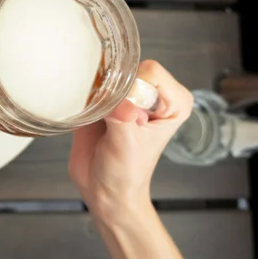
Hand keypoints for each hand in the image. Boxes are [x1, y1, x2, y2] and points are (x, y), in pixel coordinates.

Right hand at [69, 61, 193, 221]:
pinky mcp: (105, 100)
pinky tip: (87, 114)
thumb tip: (115, 98)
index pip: (151, 72)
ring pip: (107, 72)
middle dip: (112, 88)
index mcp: (173, 102)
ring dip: (96, 90)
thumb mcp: (128, 145)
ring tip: (98, 119)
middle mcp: (153, 95)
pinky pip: (91, 83)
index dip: (133, 90)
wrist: (105, 191)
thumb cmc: (127, 174)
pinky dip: (84, 94)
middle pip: (128, 68)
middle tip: (109, 118)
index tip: (126, 116)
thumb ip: (122, 117)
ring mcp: (128, 96)